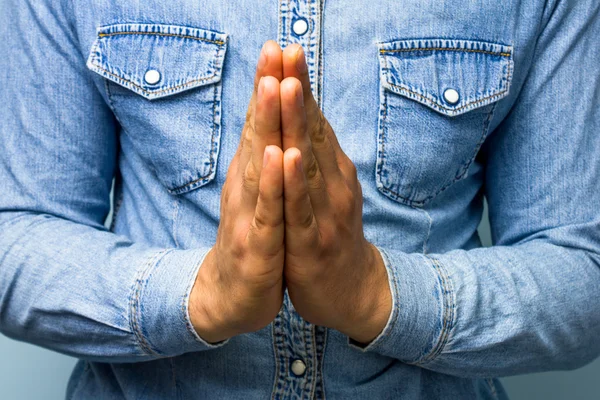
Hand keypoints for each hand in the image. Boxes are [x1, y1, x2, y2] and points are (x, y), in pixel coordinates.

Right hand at [189, 41, 285, 342]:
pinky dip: (272, 183)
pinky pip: (268, 210)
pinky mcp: (259, 243)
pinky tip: (276, 156)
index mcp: (252, 174)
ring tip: (273, 87)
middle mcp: (246, 186)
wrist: (233, 295)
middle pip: (256, 131)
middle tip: (272, 49)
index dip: (268, 84)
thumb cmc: (253, 238)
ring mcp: (250, 213)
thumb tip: (269, 121)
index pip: (260, 123)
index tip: (278, 46)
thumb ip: (261, 158)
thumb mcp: (258, 194)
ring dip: (266, 124)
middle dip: (266, 89)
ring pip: (259, 163)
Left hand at [279, 44, 391, 343]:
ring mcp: (325, 210)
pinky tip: (288, 158)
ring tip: (284, 87)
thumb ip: (315, 153)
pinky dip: (294, 183)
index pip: (311, 119)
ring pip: (307, 161)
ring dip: (296, 124)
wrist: (350, 289)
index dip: (297, 83)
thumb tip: (305, 114)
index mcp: (329, 168)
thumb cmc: (330, 232)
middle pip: (311, 129)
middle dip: (296, 88)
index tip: (284, 47)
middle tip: (287, 49)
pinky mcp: (313, 240)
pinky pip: (302, 208)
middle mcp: (332, 182)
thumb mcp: (323, 188)